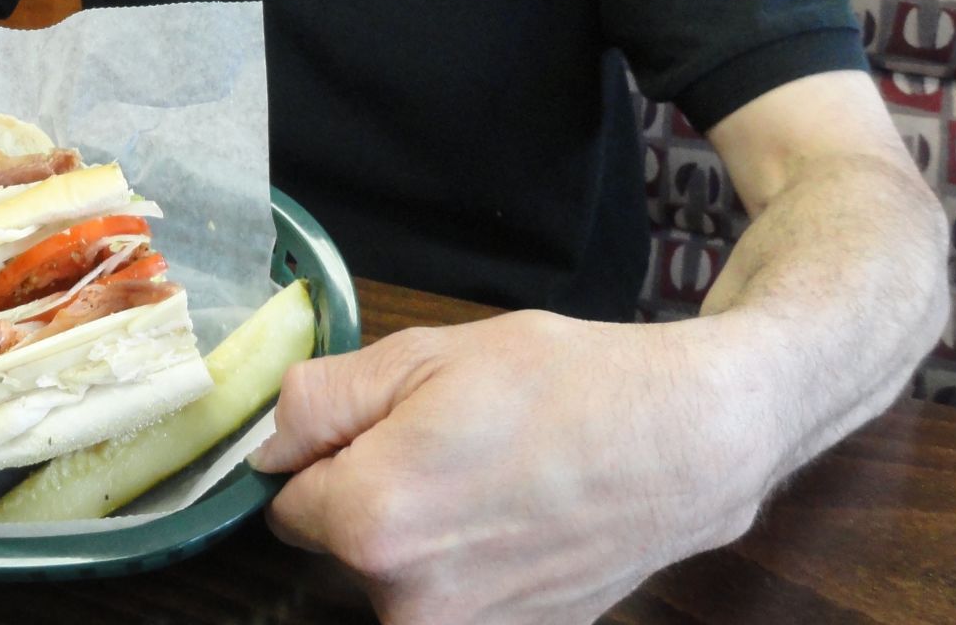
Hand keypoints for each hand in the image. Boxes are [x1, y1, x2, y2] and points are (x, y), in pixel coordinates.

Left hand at [250, 311, 774, 624]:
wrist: (686, 441)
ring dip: (424, 531)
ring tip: (493, 475)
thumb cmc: (562, 385)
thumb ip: (321, 402)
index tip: (378, 425)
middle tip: (448, 439)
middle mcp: (410, 602)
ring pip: (400, 574)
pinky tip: (521, 514)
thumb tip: (269, 448)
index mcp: (374, 523)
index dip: (326, 454)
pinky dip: (473, 560)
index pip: (286, 501)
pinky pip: (458, 598)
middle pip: (344, 546)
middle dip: (374, 492)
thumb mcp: (424, 356)